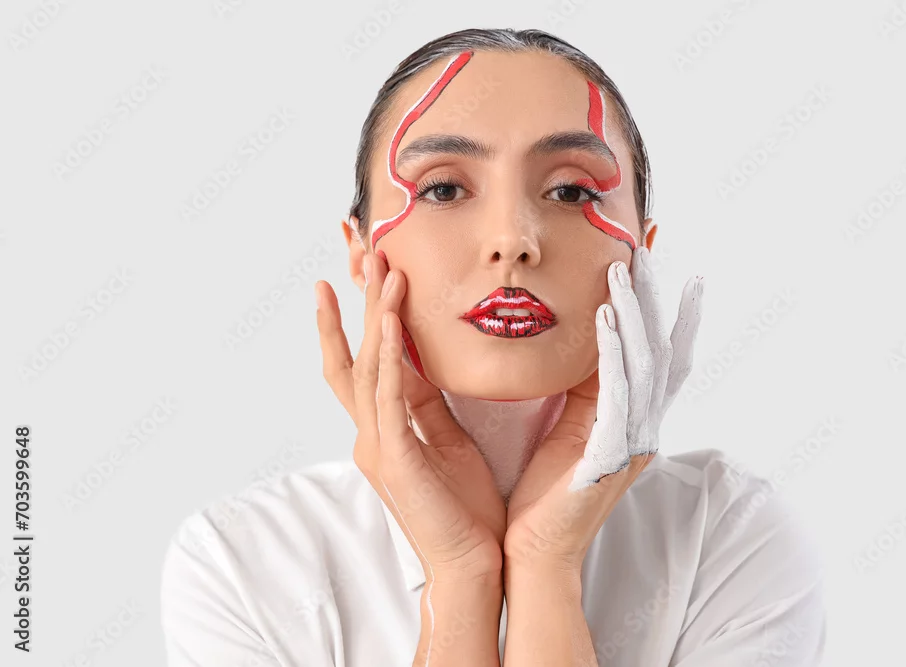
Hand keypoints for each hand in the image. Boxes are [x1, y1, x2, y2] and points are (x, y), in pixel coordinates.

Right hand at [316, 252, 506, 580]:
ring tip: (380, 266)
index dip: (358, 309)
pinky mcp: (394, 459)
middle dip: (355, 295)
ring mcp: (377, 444)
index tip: (359, 264)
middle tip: (355, 242)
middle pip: (355, 349)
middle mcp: (372, 429)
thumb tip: (430, 360)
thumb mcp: (447, 440)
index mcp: (385, 426)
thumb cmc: (464, 507)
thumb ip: (430, 402)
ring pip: (368, 365)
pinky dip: (389, 357)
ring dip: (373, 313)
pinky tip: (392, 321)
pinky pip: (388, 398)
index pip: (365, 355)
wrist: (473, 563)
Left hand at [504, 246, 703, 569]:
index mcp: (629, 419)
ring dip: (637, 313)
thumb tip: (574, 344)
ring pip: (646, 362)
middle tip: (647, 247)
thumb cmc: (542, 492)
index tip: (656, 260)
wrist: (531, 550)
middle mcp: (641, 425)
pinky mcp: (610, 452)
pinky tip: (607, 318)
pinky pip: (618, 391)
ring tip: (625, 269)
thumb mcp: (566, 427)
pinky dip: (616, 351)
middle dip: (656, 295)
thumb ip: (578, 389)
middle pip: (661, 346)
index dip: (663, 305)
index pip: (655, 351)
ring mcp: (631, 439)